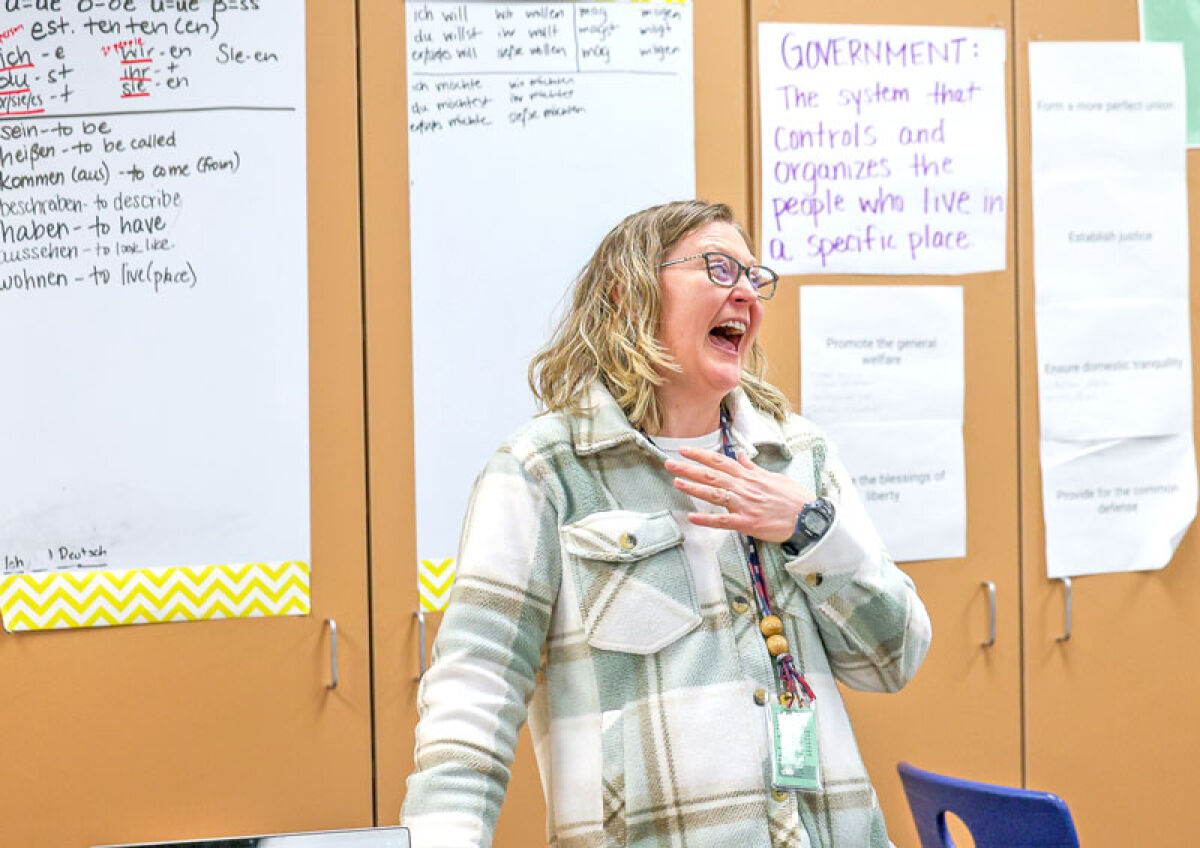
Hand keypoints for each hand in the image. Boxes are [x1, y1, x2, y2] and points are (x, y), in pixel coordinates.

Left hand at [663, 447, 814, 542]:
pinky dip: (707, 519)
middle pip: (712, 475)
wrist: (810, 517)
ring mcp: (746, 505)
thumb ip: (754, 468)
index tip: (684, 450)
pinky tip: (692, 518)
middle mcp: (745, 487)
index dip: (700, 455)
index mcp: (750, 476)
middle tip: (669, 463)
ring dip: (694, 488)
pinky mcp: (748, 523)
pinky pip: (724, 521)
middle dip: (689, 468)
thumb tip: (743, 456)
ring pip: (715, 494)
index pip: (720, 461)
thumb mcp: (775, 477)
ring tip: (676, 483)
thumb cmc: (794, 498)